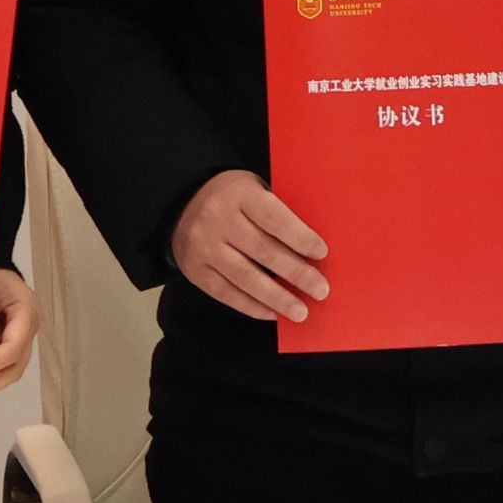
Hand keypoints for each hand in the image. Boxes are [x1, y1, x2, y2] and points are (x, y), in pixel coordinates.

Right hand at [173, 170, 329, 322]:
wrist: (181, 202)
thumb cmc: (232, 197)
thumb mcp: (253, 188)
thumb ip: (276, 212)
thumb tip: (312, 249)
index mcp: (239, 193)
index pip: (273, 218)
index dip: (299, 237)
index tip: (321, 253)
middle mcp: (218, 219)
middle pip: (262, 250)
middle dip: (295, 273)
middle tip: (320, 290)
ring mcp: (204, 247)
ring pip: (245, 277)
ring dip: (276, 298)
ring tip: (300, 311)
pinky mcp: (195, 270)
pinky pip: (226, 293)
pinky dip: (252, 306)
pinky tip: (273, 314)